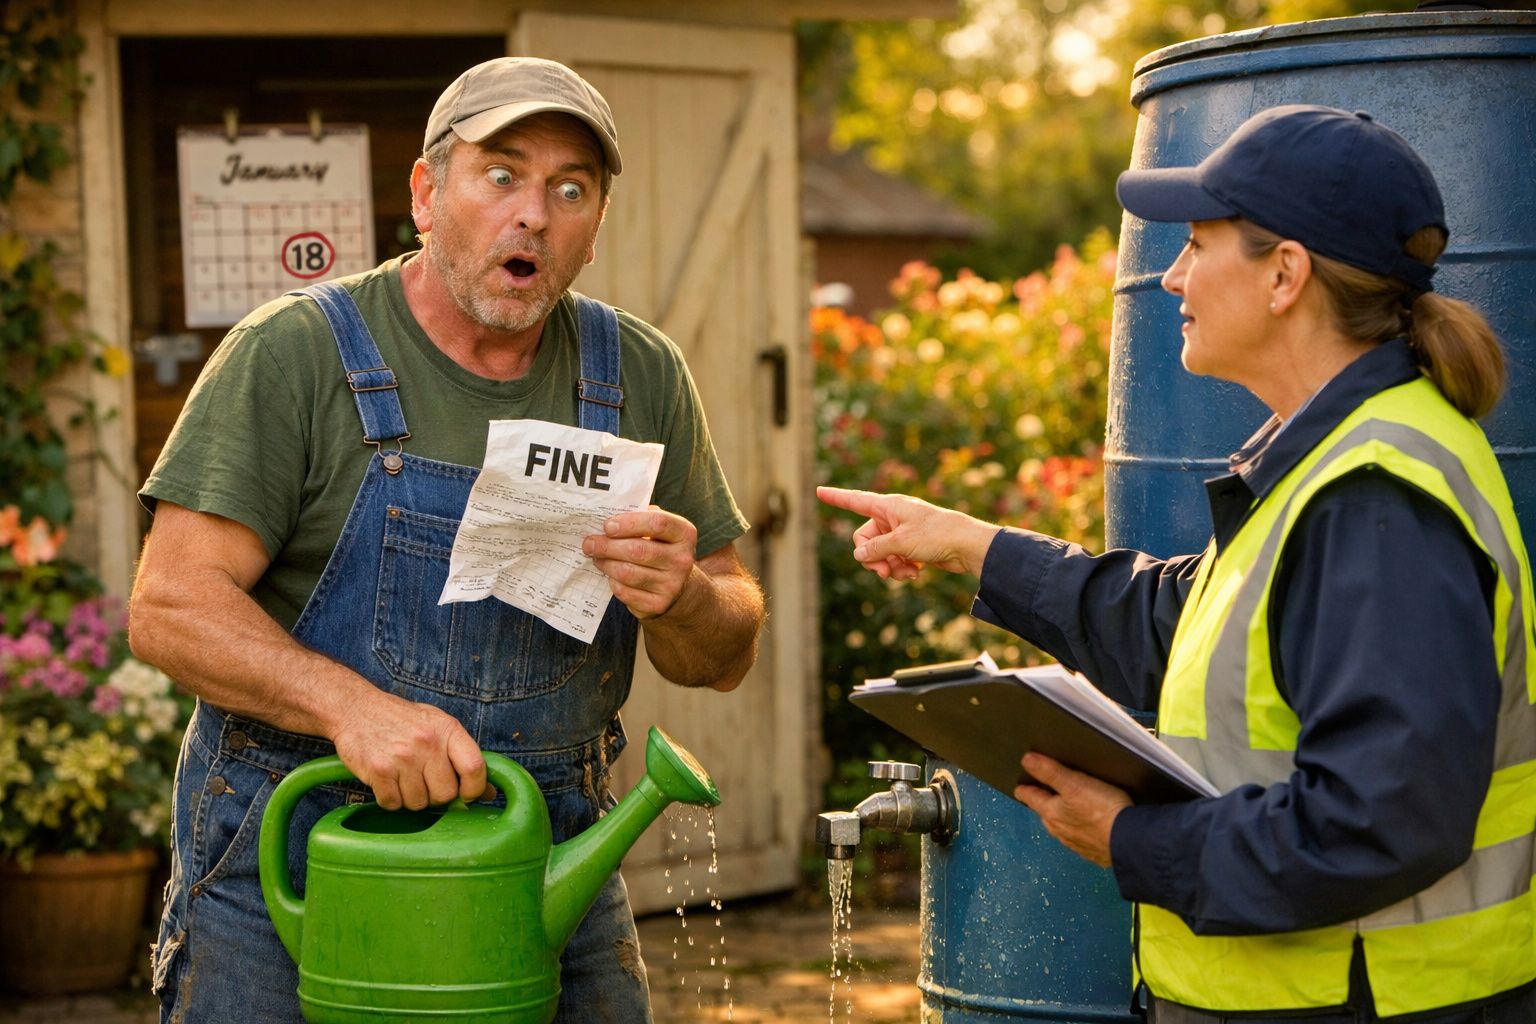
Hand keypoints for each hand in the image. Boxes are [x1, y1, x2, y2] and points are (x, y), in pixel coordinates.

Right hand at [330, 691, 487, 810]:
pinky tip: (388, 781)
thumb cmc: (401, 720)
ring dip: (411, 798)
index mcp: (447, 729)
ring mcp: (402, 757)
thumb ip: (463, 755)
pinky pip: (393, 803)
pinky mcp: (378, 770)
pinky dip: (391, 799)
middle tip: (424, 782)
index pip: (475, 767)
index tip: (467, 794)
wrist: (356, 708)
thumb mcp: (437, 725)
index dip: (475, 789)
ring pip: (418, 803)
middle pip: (445, 794)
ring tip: (403, 777)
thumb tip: (487, 792)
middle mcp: (427, 743)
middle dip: (436, 796)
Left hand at [582, 506, 697, 619]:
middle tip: (589, 543)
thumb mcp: (658, 530)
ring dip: (606, 563)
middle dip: (607, 546)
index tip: (607, 526)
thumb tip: (607, 516)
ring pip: (627, 572)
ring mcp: (672, 584)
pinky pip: (624, 591)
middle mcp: (682, 560)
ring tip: (596, 557)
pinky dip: (612, 582)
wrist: (676, 586)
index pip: (658, 523)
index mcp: (684, 534)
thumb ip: (639, 518)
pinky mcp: (658, 604)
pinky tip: (610, 574)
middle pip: (638, 550)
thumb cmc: (659, 548)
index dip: (629, 523)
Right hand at [816, 485, 999, 580]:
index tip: (818, 490)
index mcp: (888, 506)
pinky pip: (893, 560)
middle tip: (883, 571)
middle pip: (864, 540)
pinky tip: (915, 574)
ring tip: (905, 574)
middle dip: (871, 558)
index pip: (855, 500)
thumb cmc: (936, 534)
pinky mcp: (911, 547)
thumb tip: (858, 556)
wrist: (967, 546)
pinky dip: (900, 569)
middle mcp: (892, 517)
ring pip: (879, 554)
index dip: (836, 497)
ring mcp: (901, 533)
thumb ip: (875, 549)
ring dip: (888, 567)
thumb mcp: (900, 542)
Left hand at [1013, 753, 1131, 867]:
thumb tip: (1026, 760)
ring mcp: (1075, 844)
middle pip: (1044, 812)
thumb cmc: (1101, 809)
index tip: (1023, 779)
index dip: (1024, 786)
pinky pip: (1081, 837)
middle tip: (1050, 786)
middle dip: (1045, 800)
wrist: (1131, 842)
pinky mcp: (1093, 852)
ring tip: (1072, 803)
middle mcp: (1058, 831)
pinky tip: (1090, 824)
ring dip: (1063, 815)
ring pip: (1062, 826)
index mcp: (1050, 813)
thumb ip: (1050, 772)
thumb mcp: (1074, 784)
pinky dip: (1081, 829)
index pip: (1027, 796)